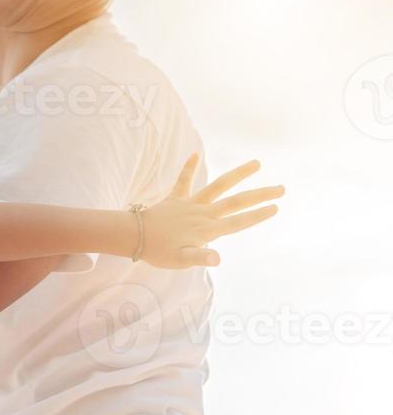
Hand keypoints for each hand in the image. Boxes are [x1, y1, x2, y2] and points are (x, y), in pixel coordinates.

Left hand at [139, 154, 282, 268]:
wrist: (133, 236)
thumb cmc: (159, 251)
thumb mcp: (181, 260)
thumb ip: (200, 257)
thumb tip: (217, 258)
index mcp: (207, 229)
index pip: (238, 222)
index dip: (257, 216)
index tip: (276, 208)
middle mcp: (202, 213)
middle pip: (236, 202)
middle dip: (259, 195)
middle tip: (281, 188)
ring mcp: (190, 204)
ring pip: (218, 186)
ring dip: (237, 174)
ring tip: (256, 163)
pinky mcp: (176, 198)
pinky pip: (183, 181)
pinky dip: (188, 167)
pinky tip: (195, 154)